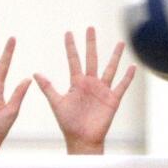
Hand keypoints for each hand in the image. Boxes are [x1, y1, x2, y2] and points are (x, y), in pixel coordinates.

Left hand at [33, 28, 134, 154]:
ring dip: (115, 56)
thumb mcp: (56, 103)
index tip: (68, 33)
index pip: (74, 60)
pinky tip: (133, 67)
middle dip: (91, 44)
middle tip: (90, 28)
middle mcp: (90, 83)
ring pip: (110, 69)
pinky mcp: (112, 100)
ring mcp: (102, 91)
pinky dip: (127, 77)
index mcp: (77, 83)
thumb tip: (35, 73)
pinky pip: (122, 86)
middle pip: (92, 59)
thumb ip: (48, 88)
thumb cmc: (68, 124)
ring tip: (120, 43)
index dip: (71, 47)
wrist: (82, 139)